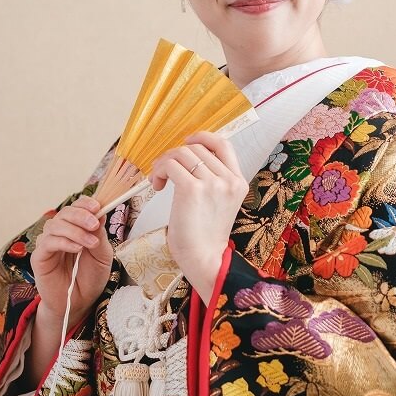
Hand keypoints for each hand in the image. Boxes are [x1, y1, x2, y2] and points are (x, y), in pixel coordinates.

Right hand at [29, 195, 112, 329]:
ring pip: (55, 225)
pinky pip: (48, 242)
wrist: (79, 303)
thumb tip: (100, 213)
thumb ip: (100, 235)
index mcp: (76, 229)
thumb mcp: (102, 255)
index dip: (85, 203)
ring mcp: (48, 244)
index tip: (98, 206)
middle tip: (94, 225)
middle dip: (81, 215)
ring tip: (90, 243)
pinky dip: (64, 242)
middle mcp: (60, 233)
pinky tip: (77, 249)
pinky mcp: (39, 257)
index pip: (76, 207)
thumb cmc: (90, 278)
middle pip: (65, 213)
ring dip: (75, 231)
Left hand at [150, 130, 247, 301]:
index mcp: (238, 182)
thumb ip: (212, 180)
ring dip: (163, 163)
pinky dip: (159, 171)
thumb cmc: (205, 236)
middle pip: (197, 147)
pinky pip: (170, 165)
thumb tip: (187, 158)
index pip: (224, 144)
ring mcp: (213, 183)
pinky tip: (157, 185)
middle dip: (175, 155)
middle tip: (164, 172)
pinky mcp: (193, 189)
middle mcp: (228, 180)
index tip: (187, 142)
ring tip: (158, 180)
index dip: (203, 137)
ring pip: (181, 154)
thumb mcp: (218, 203)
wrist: (204, 258)